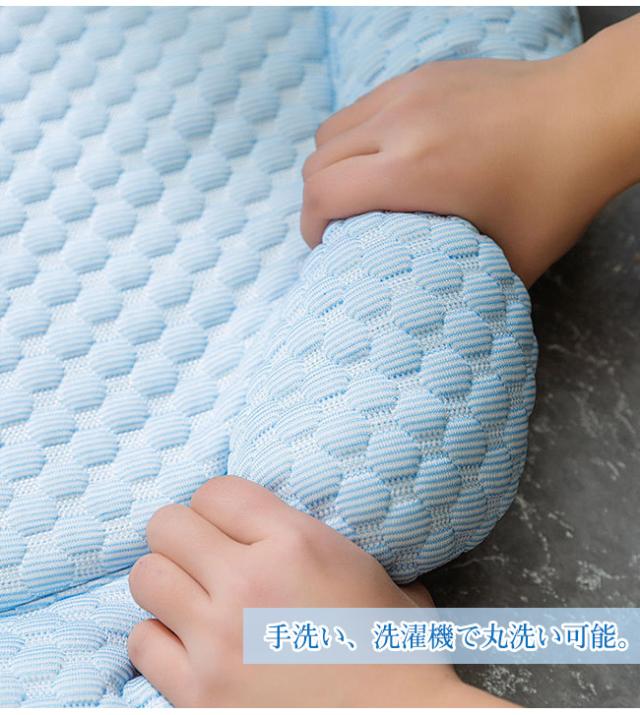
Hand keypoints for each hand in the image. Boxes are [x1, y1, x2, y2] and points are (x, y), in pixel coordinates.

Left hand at [128, 477, 509, 706]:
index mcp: (295, 543)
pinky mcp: (199, 695)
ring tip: (190, 596)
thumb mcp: (365, 568)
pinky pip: (143, 643)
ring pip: (147, 577)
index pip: (215, 490)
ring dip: (166, 583)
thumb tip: (283, 518)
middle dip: (181, 535)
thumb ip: (314, 534)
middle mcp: (249, 584)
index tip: (224, 522)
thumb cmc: (390, 645)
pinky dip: (160, 639)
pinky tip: (187, 645)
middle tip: (201, 555)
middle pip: (168, 526)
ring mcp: (218, 641)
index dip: (215, 504)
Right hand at [301, 19, 639, 285]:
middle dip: (317, 199)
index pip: (322, 193)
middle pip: (317, 161)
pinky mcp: (423, 75)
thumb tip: (434, 300)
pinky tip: (386, 155)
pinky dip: (358, 135)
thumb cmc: (556, 190)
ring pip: (333, 128)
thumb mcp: (511, 260)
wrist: (590, 113)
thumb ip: (458, 281)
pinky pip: (364, 106)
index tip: (324, 245)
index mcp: (412, 171)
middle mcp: (399, 124)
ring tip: (357, 189)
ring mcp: (409, 91)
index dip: (310, 225)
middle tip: (339, 224)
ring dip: (333, 164)